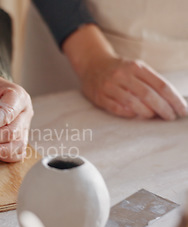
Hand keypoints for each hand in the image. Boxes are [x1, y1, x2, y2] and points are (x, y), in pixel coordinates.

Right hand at [62, 24, 187, 119]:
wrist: (92, 64)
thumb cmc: (119, 69)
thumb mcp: (136, 68)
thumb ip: (150, 81)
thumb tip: (170, 102)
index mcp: (136, 67)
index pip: (161, 85)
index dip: (174, 99)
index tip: (182, 110)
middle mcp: (123, 75)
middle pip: (148, 94)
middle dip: (163, 108)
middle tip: (171, 117)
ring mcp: (110, 86)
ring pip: (132, 103)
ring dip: (146, 112)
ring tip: (153, 116)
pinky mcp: (99, 96)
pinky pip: (117, 108)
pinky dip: (128, 113)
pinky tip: (135, 115)